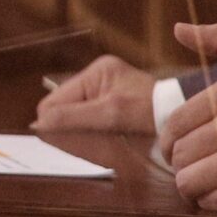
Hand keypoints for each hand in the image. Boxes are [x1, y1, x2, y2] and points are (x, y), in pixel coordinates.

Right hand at [32, 55, 156, 134]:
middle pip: (62, 110)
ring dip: (82, 135)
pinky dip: (92, 136)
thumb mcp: (109, 114)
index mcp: (95, 72)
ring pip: (73, 119)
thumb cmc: (148, 114)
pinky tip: (108, 142)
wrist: (179, 119)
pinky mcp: (112, 107)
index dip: (54, 124)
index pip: (53, 101)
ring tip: (103, 142)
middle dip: (70, 129)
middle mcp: (97, 78)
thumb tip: (38, 125)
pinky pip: (88, 124)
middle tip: (90, 143)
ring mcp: (105, 92)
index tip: (66, 142)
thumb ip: (72, 117)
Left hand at [161, 21, 216, 214]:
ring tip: (210, 180)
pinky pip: (209, 203)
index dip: (172, 140)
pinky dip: (213, 202)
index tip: (181, 147)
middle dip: (183, 163)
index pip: (175, 123)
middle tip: (199, 165)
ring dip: (195, 185)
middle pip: (178, 154)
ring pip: (187, 181)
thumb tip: (178, 29)